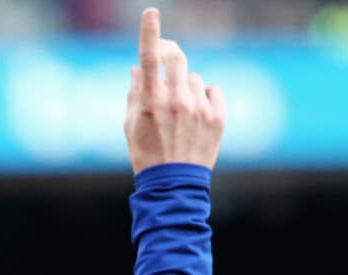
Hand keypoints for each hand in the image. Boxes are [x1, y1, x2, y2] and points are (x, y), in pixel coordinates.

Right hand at [123, 8, 225, 173]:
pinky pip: (213, 90)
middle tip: (167, 63)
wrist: (173, 184)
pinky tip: (197, 114)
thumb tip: (138, 68)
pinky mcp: (217, 117)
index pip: (149, 59)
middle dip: (171, 58)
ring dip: (187, 85)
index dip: (150, 32)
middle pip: (178, 59)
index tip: (151, 12)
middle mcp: (176, 101)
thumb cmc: (145, 154)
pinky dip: (205, 96)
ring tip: (180, 111)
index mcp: (151, 102)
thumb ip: (134, 93)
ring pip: (195, 78)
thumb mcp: (130, 125)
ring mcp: (199, 108)